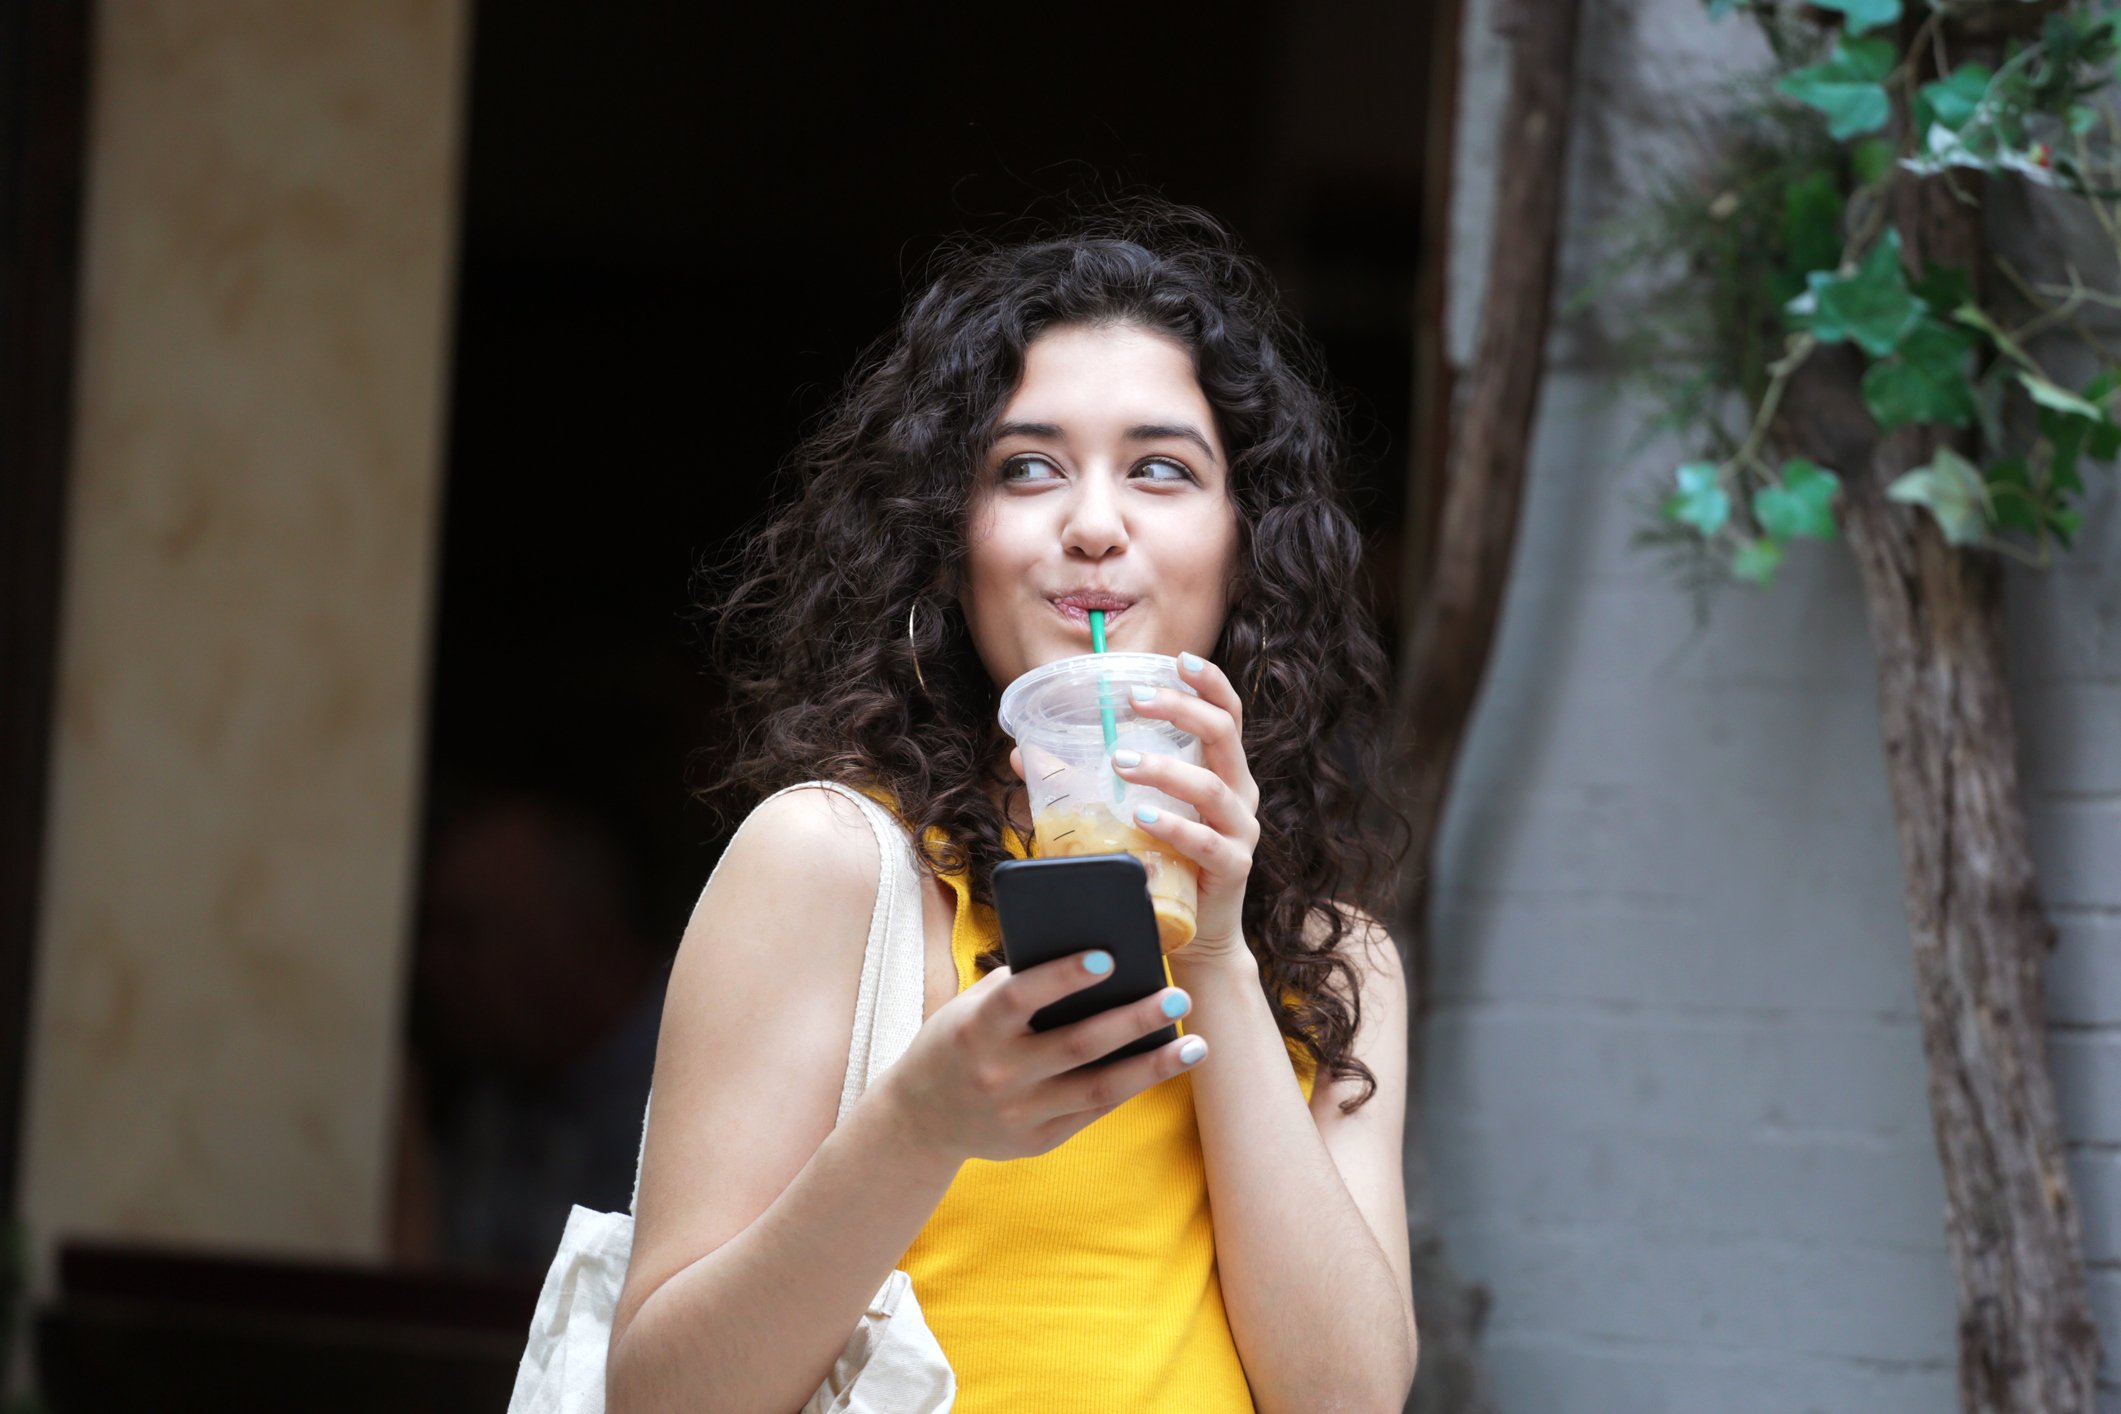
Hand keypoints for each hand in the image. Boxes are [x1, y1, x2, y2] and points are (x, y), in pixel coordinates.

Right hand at [879, 951, 1208, 1163]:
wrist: (919, 1119)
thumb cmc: (958, 1041)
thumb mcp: (971, 1008)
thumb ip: (1022, 986)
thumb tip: (1097, 961)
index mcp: (976, 1029)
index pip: (1021, 997)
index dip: (1062, 977)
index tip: (1108, 957)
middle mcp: (998, 1074)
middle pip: (1075, 1045)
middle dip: (1131, 1021)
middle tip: (1178, 997)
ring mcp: (1019, 1114)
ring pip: (1097, 1087)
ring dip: (1152, 1066)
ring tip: (1195, 1044)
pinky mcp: (1037, 1141)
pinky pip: (1093, 1110)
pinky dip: (1131, 1086)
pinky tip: (1163, 1064)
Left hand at [1110, 653, 1259, 966]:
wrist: (1193, 933)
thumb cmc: (1161, 861)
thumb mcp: (1131, 811)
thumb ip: (1088, 780)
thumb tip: (1023, 755)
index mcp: (1222, 770)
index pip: (1226, 713)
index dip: (1208, 682)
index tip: (1178, 661)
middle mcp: (1240, 793)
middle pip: (1223, 735)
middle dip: (1181, 710)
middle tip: (1135, 701)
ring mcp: (1240, 831)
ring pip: (1213, 787)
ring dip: (1165, 769)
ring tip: (1121, 762)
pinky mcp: (1233, 869)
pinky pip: (1207, 843)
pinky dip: (1174, 827)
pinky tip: (1142, 817)